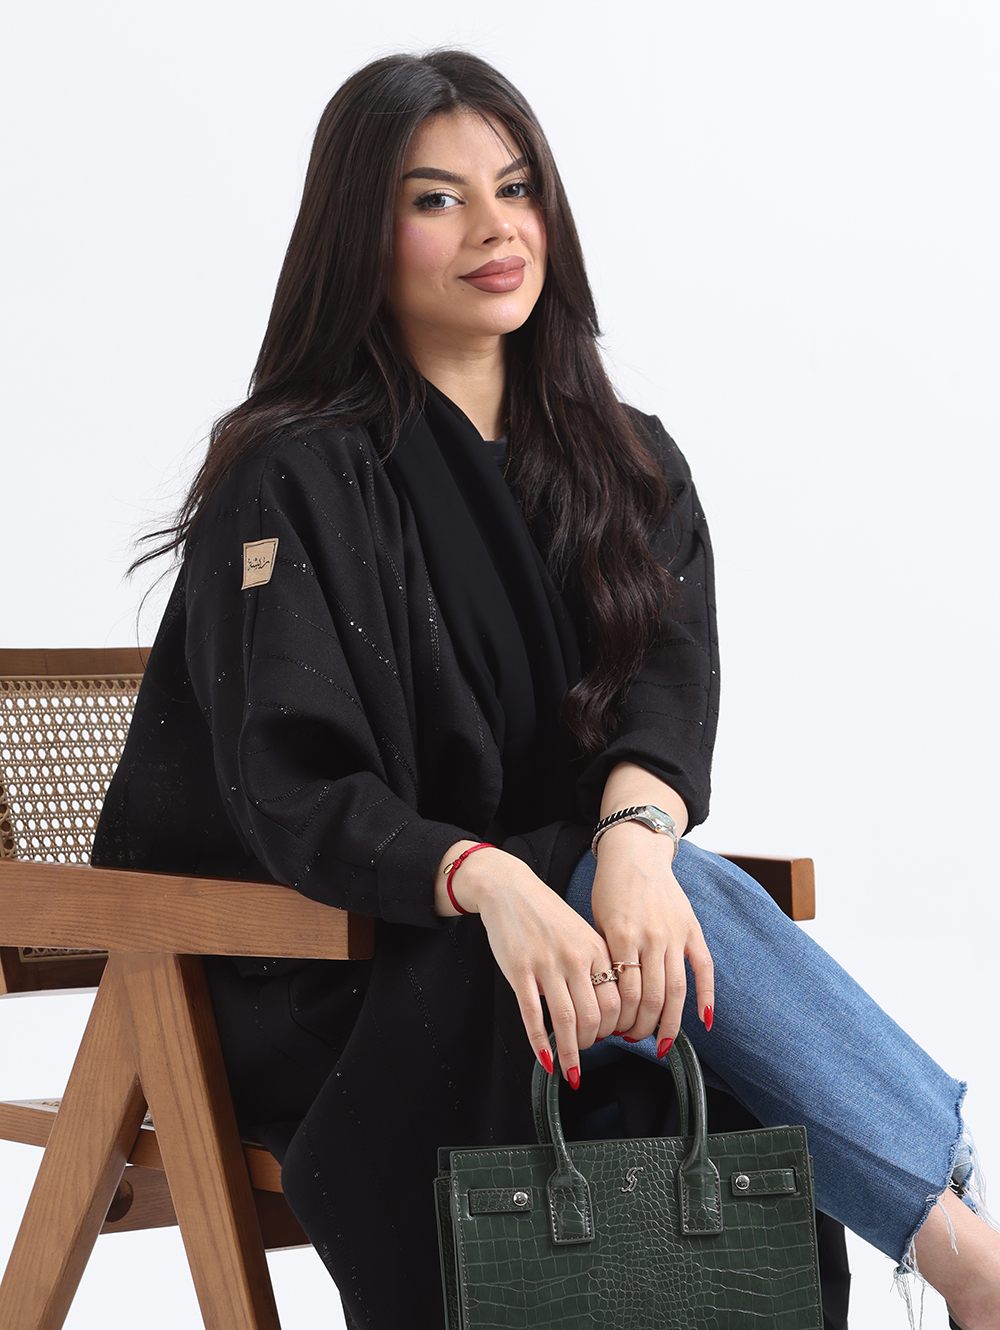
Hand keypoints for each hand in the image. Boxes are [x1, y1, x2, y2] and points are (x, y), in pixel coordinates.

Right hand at [471, 851, 623, 1088]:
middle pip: (595, 1016)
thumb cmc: (547, 915)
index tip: (610, 1038)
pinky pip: (533, 1016)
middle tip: (587, 1051)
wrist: (510, 889)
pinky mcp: (519, 971)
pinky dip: (541, 1044)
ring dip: (571, 1052)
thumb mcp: (581, 934)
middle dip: (594, 1043)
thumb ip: (596, 966)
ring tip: (571, 1066)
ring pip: (567, 1021)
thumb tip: (607, 1009)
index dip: (616, 1029)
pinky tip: (546, 1061)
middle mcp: (575, 958)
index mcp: (596, 949)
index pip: (618, 1002)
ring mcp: (546, 965)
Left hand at [590, 824, 713, 1053]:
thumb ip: (606, 958)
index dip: (621, 1020)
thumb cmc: (610, 890)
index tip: (614, 1034)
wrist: (636, 853)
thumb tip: (605, 1003)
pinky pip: (704, 968)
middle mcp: (652, 936)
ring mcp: (675, 933)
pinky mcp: (692, 929)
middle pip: (653, 998)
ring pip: (677, 990)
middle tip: (633, 1041)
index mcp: (622, 935)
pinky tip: (704, 1020)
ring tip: (659, 1043)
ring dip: (669, 1023)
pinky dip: (707, 996)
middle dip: (642, 1027)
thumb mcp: (597, 922)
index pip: (625, 993)